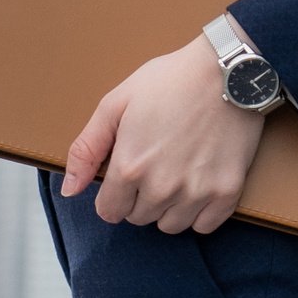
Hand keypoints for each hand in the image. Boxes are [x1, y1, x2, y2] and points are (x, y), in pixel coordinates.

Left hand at [64, 37, 266, 233]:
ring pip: (170, 226)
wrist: (228, 71)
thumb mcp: (116, 104)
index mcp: (129, 167)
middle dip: (141, 198)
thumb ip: (87, 149)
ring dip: (169, 208)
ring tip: (177, 174)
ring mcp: (197, 192)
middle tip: (156, 164)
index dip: (114, 194)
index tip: (127, 175)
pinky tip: (199, 185)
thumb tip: (69, 190)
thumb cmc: (170, 81)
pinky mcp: (226, 192)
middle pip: (139, 218)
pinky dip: (199, 212)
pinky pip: (204, 226)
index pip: (109, 211)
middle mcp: (161, 187)